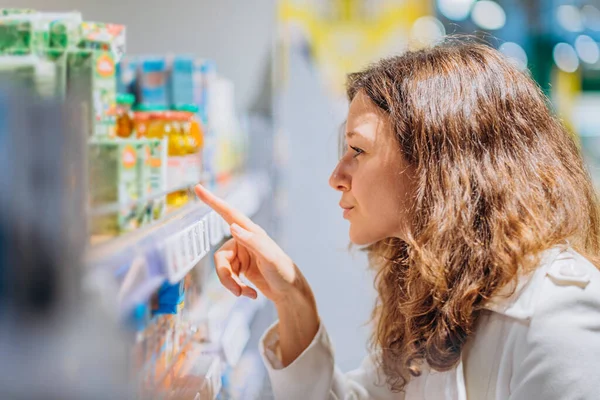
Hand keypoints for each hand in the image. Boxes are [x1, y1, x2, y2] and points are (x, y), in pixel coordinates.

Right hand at [194, 184, 302, 302]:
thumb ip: (252, 241)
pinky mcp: (241, 268)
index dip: (213, 201)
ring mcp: (241, 255)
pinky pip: (228, 278)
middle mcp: (244, 241)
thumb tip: (232, 227)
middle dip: (225, 276)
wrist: (290, 293)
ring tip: (246, 294)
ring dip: (232, 284)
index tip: (198, 188)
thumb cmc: (284, 273)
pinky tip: (250, 294)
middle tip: (236, 291)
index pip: (228, 213)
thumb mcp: (270, 258)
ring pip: (222, 269)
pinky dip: (237, 288)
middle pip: (220, 257)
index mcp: (251, 232)